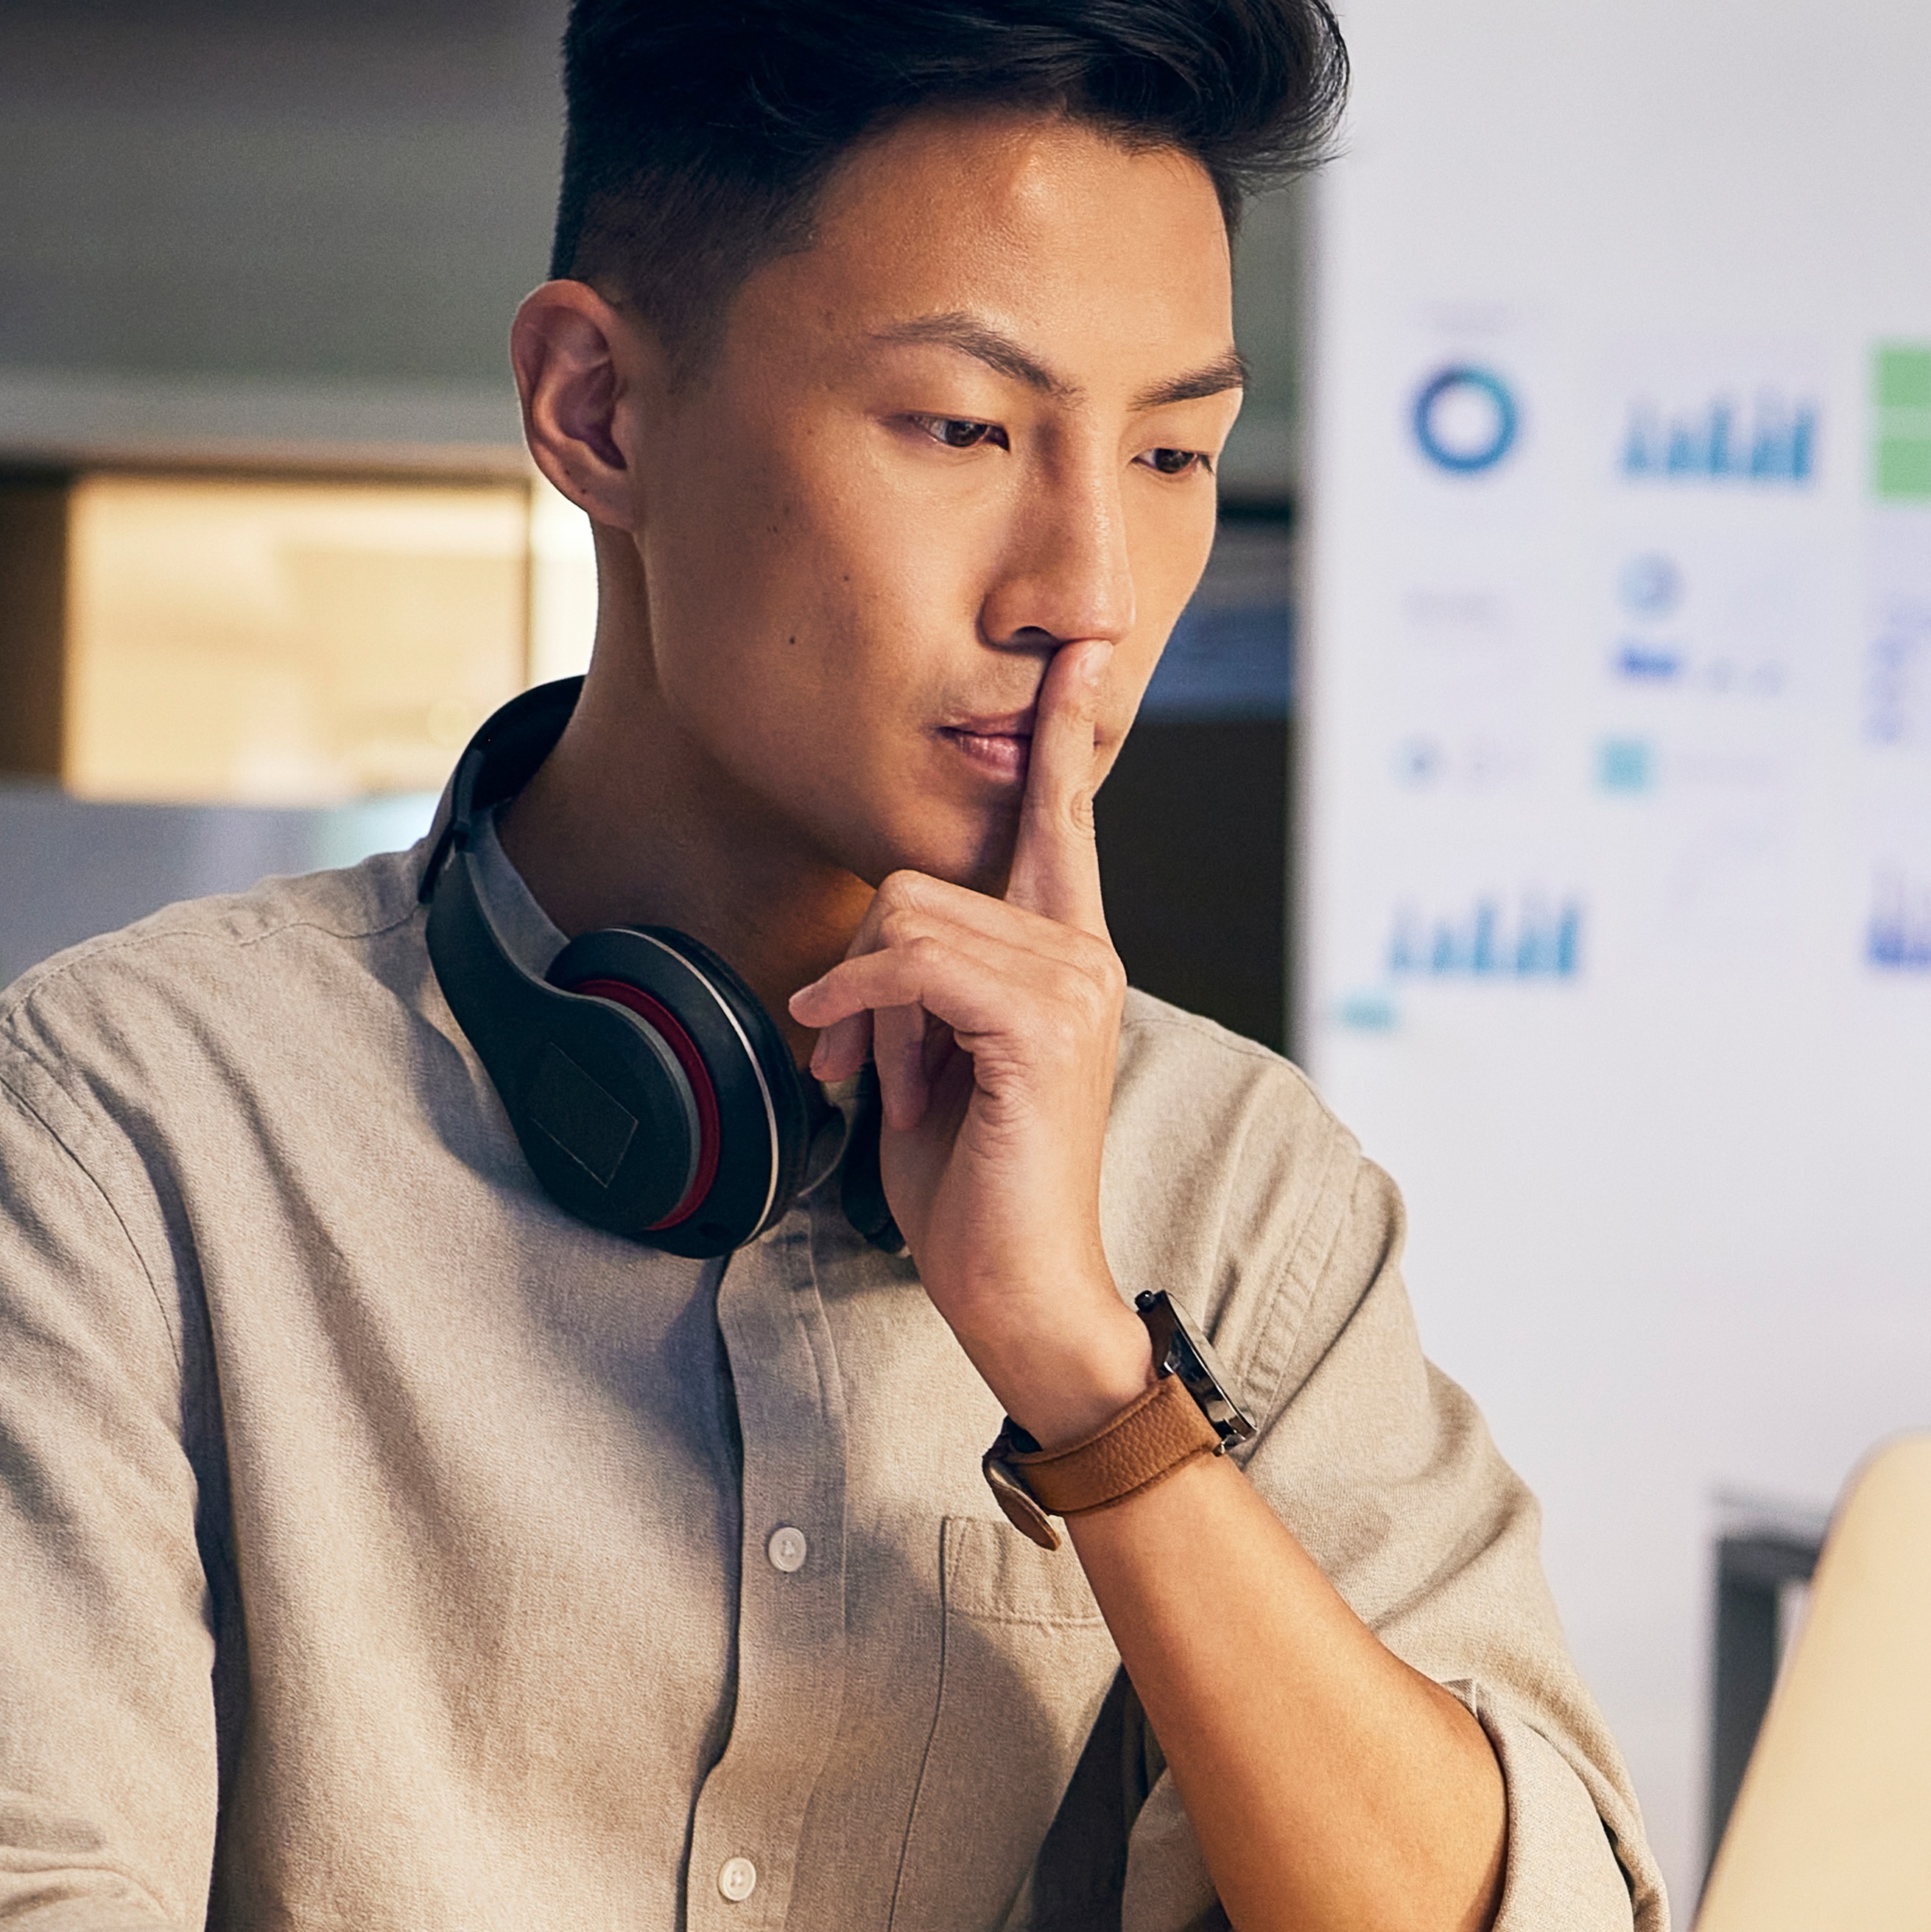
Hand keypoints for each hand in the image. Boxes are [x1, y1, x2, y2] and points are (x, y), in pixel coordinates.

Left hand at [787, 644, 1148, 1436]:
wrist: (1021, 1288)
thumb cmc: (974, 1185)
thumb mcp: (935, 1060)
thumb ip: (926, 983)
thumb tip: (876, 947)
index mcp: (1068, 950)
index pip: (1064, 813)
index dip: (1063, 726)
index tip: (1081, 643)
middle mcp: (1085, 952)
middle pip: (926, 875)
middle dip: (860, 965)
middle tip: (849, 1059)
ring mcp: (1073, 984)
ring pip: (910, 917)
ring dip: (860, 1009)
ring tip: (871, 1085)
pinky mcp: (1040, 1024)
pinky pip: (914, 965)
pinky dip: (858, 1011)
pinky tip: (844, 1063)